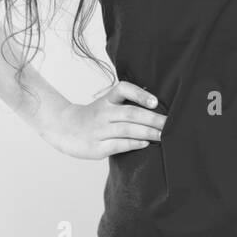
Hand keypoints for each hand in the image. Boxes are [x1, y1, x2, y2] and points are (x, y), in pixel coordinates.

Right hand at [39, 80, 166, 159]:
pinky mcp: (97, 147)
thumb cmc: (94, 116)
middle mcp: (103, 113)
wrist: (64, 129)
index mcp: (107, 100)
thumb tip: (157, 103)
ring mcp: (99, 130)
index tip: (156, 102)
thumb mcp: (106, 103)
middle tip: (171, 124)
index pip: (123, 89)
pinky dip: (133, 144)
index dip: (140, 94)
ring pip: (127, 129)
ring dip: (148, 132)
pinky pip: (118, 145)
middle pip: (131, 113)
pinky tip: (145, 144)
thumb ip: (127, 102)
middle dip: (153, 119)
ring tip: (163, 135)